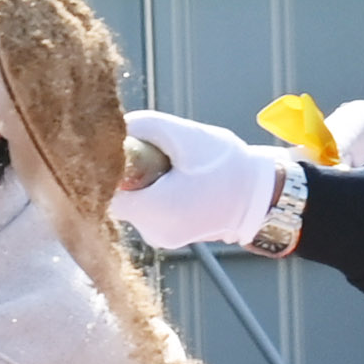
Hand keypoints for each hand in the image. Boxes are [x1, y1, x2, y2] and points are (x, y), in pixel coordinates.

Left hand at [117, 109, 293, 250]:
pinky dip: (154, 194)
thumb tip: (113, 125)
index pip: (103, 191)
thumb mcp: (185, 135)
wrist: (260, 196)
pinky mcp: (166, 237)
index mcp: (154, 210)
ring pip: (132, 203)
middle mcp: (152, 232)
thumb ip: (144, 126)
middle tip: (156, 155)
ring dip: (143, 183)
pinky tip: (177, 183)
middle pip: (116, 197)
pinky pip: (147, 211)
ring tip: (173, 169)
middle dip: (128, 173)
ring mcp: (159, 238)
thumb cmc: (227, 165)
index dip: (105, 167)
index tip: (120, 148)